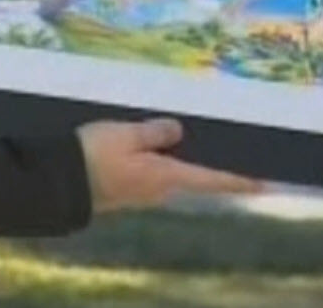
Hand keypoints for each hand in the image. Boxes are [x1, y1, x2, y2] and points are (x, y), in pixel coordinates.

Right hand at [77, 118, 262, 213]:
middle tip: (240, 150)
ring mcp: (143, 191)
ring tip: (209, 141)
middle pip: (197, 176)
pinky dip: (170, 159)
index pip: (212, 178)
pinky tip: (169, 145)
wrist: (55, 182)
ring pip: (177, 173)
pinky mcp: (127, 187)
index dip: (240, 179)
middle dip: (218, 165)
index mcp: (165, 176)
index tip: (267, 182)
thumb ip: (156, 132)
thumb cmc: (91, 155)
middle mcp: (160, 189)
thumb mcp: (125, 134)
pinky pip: (157, 171)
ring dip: (193, 161)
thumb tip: (180, 130)